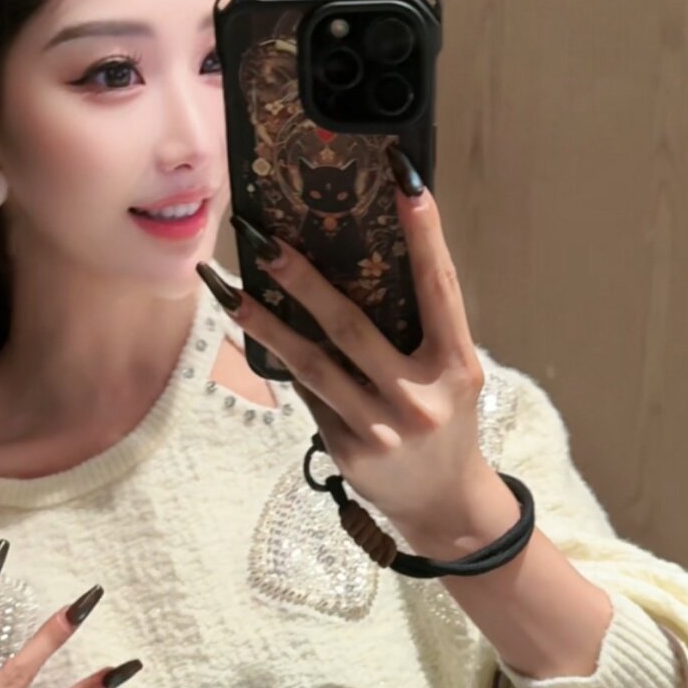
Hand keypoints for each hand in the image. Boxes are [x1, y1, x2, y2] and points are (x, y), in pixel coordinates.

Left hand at [221, 173, 512, 552]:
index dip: (425, 234)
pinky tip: (250, 333)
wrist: (446, 507)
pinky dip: (281, 363)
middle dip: (304, 282)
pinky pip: (308, 396)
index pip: (439, 288)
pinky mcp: (349, 450)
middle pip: (352, 328)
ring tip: (231, 291)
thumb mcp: (450, 377)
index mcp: (456, 366)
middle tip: (266, 242)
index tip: (405, 181)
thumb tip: (362, 266)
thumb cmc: (445, 424)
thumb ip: (419, 333)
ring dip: (266, 324)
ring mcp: (381, 428)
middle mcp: (420, 397)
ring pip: (313, 365)